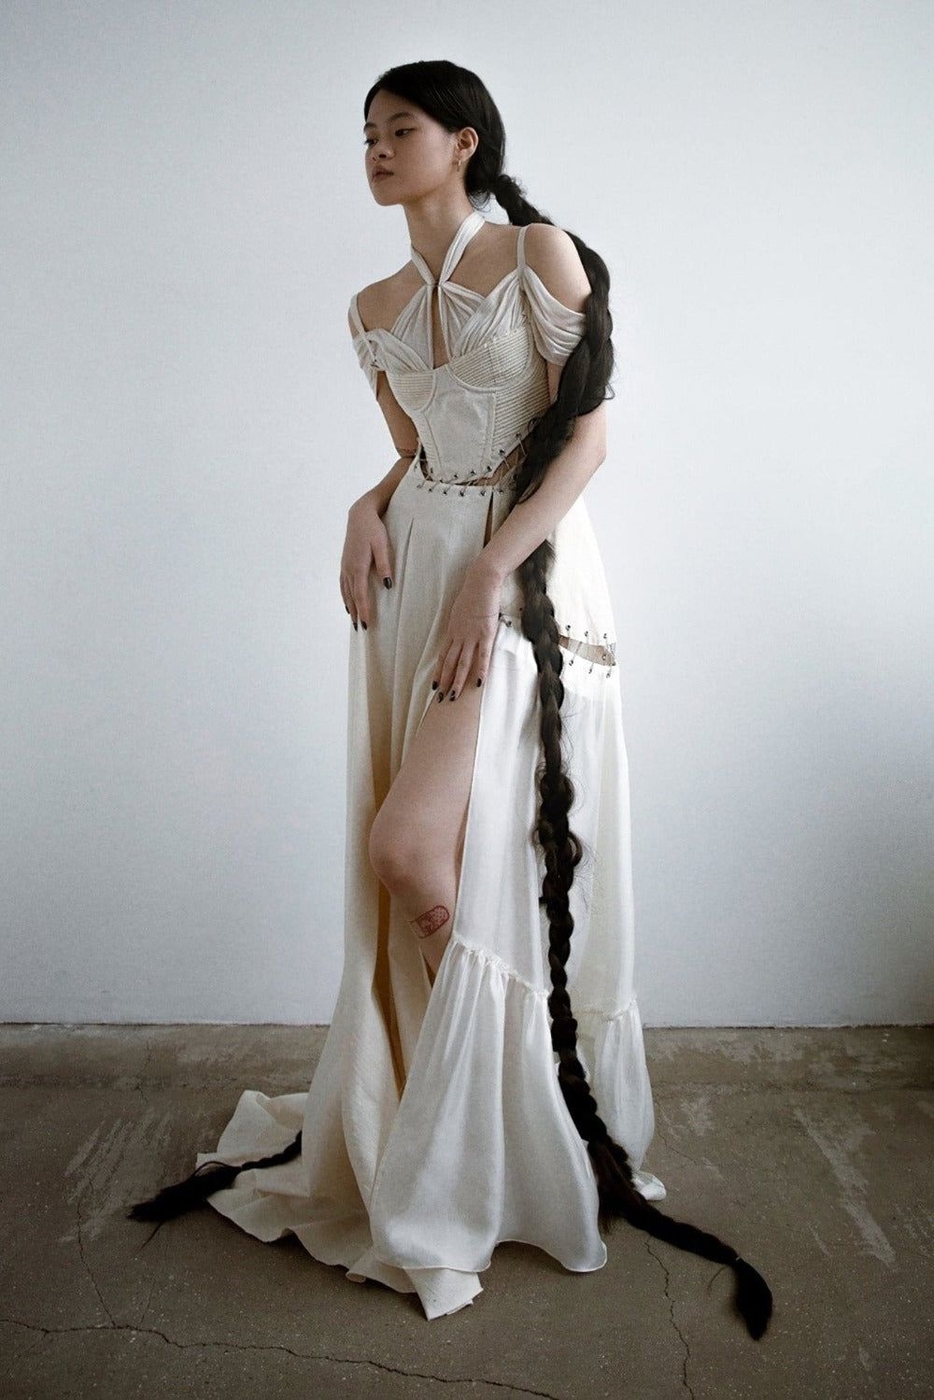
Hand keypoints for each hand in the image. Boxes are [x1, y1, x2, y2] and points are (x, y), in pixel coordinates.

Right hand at [340, 495, 392, 629]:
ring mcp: (345, 566)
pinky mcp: (344, 563)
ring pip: (346, 592)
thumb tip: (388, 584)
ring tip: (354, 621)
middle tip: (361, 629)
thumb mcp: (382, 545)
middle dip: (356, 613)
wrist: (359, 515)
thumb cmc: (373, 529)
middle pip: (352, 597)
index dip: (364, 610)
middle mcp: (348, 569)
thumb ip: (385, 565)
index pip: (360, 595)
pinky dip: (345, 596)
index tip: (367, 624)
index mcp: (358, 567)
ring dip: (350, 607)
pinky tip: (347, 602)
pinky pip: (343, 584)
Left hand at [434, 562, 502, 698]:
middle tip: (440, 699)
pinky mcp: (486, 634)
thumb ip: (460, 622)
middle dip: (444, 682)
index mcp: (452, 630)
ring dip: (457, 681)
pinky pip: (482, 656)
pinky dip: (480, 670)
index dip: (438, 672)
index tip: (435, 685)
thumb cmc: (472, 592)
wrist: (481, 581)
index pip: (443, 656)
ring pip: (462, 664)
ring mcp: (472, 636)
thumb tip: (460, 630)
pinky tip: (478, 683)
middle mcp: (459, 636)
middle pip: (449, 663)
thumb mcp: (460, 609)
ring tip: (453, 697)